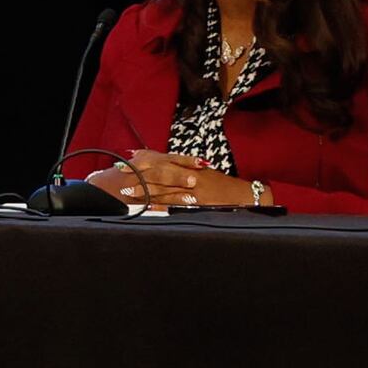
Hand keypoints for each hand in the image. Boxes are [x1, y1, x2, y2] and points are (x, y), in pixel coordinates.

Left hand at [114, 150, 251, 209]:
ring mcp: (194, 190)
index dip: (146, 159)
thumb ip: (184, 170)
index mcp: (190, 166)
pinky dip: (162, 207)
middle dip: (140, 174)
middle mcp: (190, 175)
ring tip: (129, 192)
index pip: (164, 160)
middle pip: (161, 173)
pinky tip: (149, 208)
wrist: (245, 196)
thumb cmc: (222, 185)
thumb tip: (165, 169)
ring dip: (145, 191)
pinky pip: (177, 205)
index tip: (129, 160)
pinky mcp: (199, 204)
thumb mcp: (203, 173)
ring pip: (166, 189)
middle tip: (122, 174)